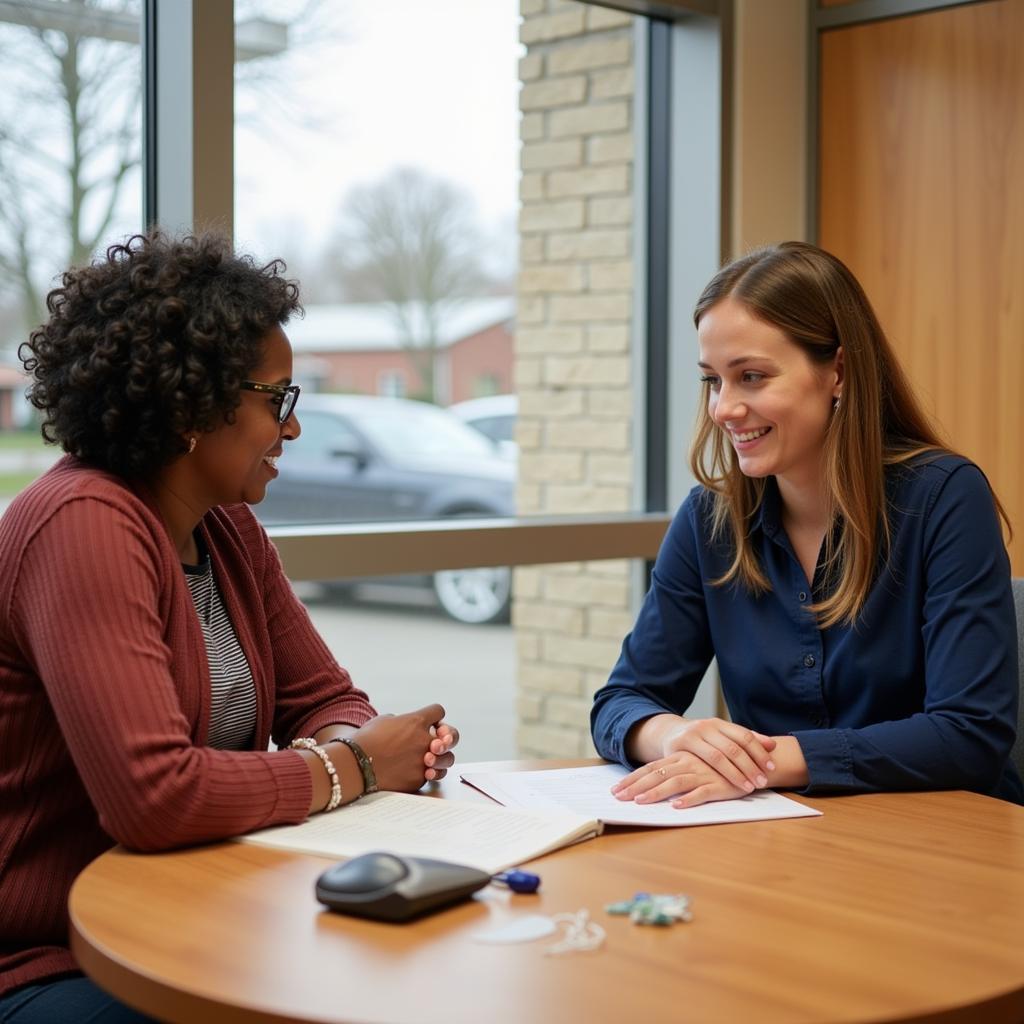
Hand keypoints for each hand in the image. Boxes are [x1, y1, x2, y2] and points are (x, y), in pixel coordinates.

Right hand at [352, 704, 456, 791]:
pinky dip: (427, 773)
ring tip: (430, 760)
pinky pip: (432, 775)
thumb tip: (404, 726)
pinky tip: (421, 771)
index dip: (434, 716)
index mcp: (416, 721)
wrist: (355, 764)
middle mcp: (424, 740)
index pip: (437, 711)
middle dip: (448, 738)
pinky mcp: (419, 779)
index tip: (428, 721)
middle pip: (452, 736)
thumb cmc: (365, 740)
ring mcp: (423, 761)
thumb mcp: (383, 721)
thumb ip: (401, 721)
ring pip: (448, 759)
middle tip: (438, 743)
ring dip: (442, 759)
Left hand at [611, 751, 749, 807]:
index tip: (615, 790)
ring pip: (675, 783)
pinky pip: (702, 792)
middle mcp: (687, 763)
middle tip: (618, 798)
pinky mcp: (719, 785)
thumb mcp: (692, 767)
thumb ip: (673, 774)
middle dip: (635, 787)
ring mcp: (703, 773)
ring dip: (656, 793)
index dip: (632, 779)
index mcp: (679, 758)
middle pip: (656, 775)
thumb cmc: (716, 767)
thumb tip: (647, 787)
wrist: (751, 762)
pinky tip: (677, 806)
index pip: (650, 769)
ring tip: (640, 802)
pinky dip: (689, 799)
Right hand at [657, 717, 775, 793]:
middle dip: (750, 766)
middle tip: (763, 782)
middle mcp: (707, 726)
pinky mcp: (680, 747)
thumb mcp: (720, 736)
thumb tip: (773, 745)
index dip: (759, 752)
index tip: (772, 768)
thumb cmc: (700, 740)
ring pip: (719, 756)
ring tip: (749, 787)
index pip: (744, 736)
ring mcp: (693, 736)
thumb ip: (744, 740)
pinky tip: (726, 786)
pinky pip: (702, 763)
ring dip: (737, 773)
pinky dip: (718, 775)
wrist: (669, 734)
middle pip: (734, 747)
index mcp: (720, 723)